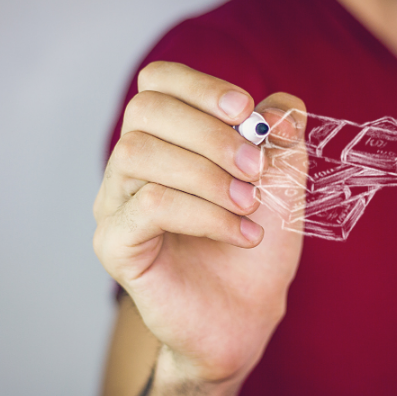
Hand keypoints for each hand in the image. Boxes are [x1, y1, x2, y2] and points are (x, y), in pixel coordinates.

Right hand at [93, 61, 306, 395]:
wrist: (246, 311)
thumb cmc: (256, 239)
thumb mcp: (282, 178)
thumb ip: (281, 134)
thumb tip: (280, 108)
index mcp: (165, 139)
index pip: (158, 83)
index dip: (200, 86)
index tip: (245, 111)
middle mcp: (130, 165)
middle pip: (145, 112)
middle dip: (209, 134)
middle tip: (255, 168)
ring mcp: (115, 203)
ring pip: (140, 154)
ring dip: (208, 176)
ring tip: (250, 206)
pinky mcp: (115, 243)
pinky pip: (149, 205)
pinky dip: (205, 214)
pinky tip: (242, 234)